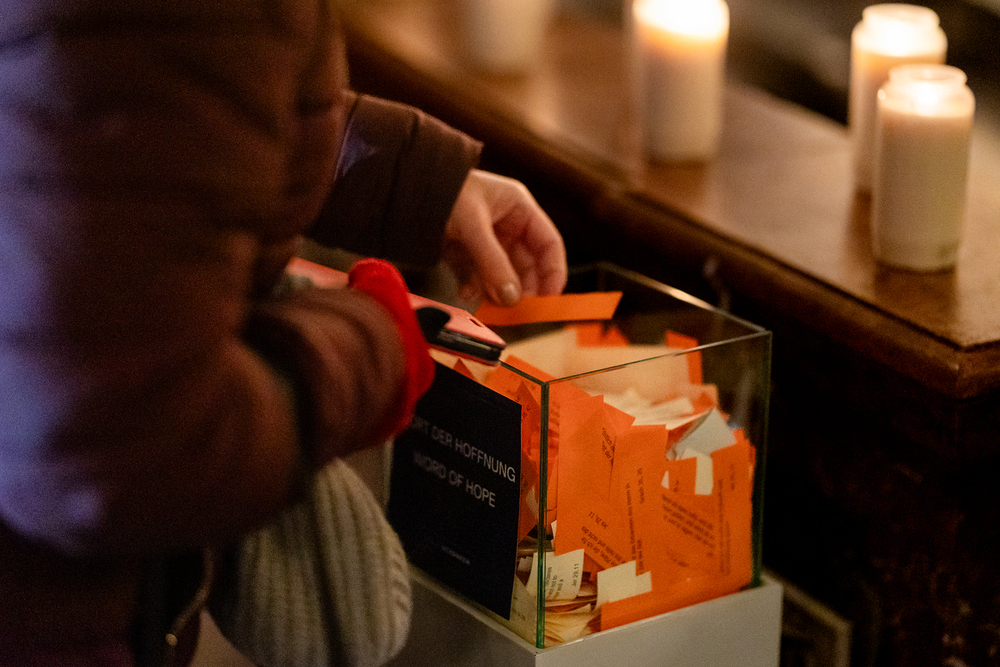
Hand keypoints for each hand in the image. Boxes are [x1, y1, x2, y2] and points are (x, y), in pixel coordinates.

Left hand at [442, 169, 566, 306]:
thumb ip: (493, 262)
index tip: (550, 298)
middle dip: (522, 287)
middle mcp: (505, 224)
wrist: (402, 186)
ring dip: (497, 291)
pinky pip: (476, 276)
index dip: (553, 271)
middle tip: (517, 308)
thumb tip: (511, 297)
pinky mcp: (463, 252)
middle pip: (526, 264)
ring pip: (501, 274)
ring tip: (491, 303)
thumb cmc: (441, 189)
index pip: (549, 243)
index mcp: (518, 207)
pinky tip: (466, 292)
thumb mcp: (473, 225)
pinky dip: (473, 287)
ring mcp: (485, 240)